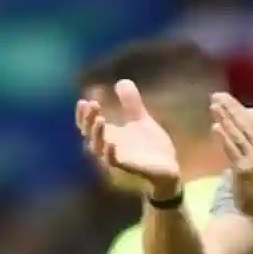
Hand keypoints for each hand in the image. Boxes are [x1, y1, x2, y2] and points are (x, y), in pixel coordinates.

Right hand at [76, 80, 179, 196]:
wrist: (169, 171)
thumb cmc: (152, 149)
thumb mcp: (142, 122)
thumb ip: (131, 104)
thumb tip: (121, 81)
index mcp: (110, 137)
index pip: (88, 126)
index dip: (83, 115)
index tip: (84, 101)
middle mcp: (108, 149)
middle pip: (89, 135)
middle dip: (88, 120)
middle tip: (92, 105)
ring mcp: (116, 160)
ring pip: (98, 149)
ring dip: (97, 134)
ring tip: (100, 119)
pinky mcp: (127, 170)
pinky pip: (113, 163)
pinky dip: (110, 154)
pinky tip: (110, 143)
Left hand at [211, 93, 252, 220]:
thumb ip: (252, 135)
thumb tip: (250, 112)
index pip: (251, 120)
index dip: (237, 107)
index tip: (224, 96)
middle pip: (244, 124)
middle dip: (229, 109)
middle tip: (215, 96)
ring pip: (237, 135)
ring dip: (224, 119)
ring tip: (213, 106)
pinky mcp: (244, 169)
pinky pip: (232, 150)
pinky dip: (223, 138)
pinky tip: (215, 127)